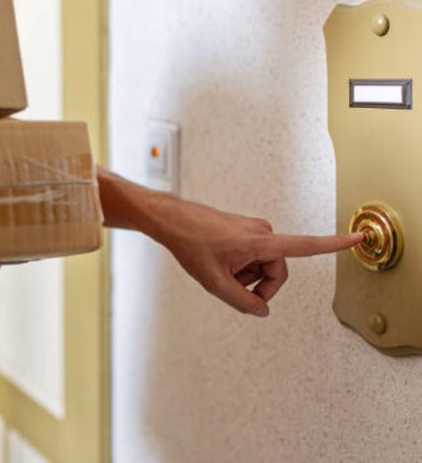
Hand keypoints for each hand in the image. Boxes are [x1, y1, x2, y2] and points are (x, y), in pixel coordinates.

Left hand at [146, 196, 360, 316]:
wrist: (173, 221)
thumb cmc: (191, 244)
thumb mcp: (215, 283)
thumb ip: (243, 302)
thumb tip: (263, 310)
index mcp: (261, 242)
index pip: (305, 246)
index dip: (333, 245)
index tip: (358, 238)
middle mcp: (263, 232)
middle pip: (276, 272)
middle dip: (258, 285)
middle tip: (232, 286)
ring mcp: (255, 229)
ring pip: (263, 265)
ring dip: (245, 274)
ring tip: (220, 267)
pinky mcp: (247, 230)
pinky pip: (253, 256)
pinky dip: (240, 265)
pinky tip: (219, 260)